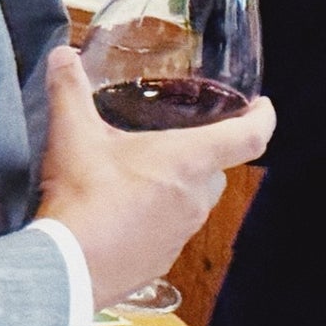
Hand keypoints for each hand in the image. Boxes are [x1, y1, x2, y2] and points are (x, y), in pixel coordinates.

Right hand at [36, 47, 275, 308]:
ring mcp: (181, 234)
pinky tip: (124, 211)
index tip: (262, 105)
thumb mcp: (73, 135)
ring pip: (194, 200)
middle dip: (203, 152)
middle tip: (177, 136)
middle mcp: (195, 199)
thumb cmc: (82, 199)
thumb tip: (62, 55)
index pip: (251, 137)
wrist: (64, 270)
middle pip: (217, 168)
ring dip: (177, 185)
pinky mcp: (162, 261)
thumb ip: (68, 89)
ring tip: (143, 172)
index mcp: (189, 161)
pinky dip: (157, 217)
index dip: (263, 117)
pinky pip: (171, 230)